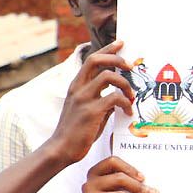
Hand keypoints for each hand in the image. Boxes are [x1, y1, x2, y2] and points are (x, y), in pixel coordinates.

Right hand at [46, 41, 133, 162]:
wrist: (62, 149)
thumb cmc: (77, 132)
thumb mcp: (89, 111)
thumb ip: (100, 100)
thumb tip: (117, 96)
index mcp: (76, 86)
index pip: (91, 60)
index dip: (107, 49)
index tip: (121, 43)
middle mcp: (78, 88)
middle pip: (96, 60)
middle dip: (116, 58)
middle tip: (130, 66)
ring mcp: (83, 98)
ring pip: (108, 76)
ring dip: (125, 84)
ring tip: (131, 96)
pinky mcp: (91, 111)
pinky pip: (114, 98)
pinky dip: (126, 103)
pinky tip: (128, 112)